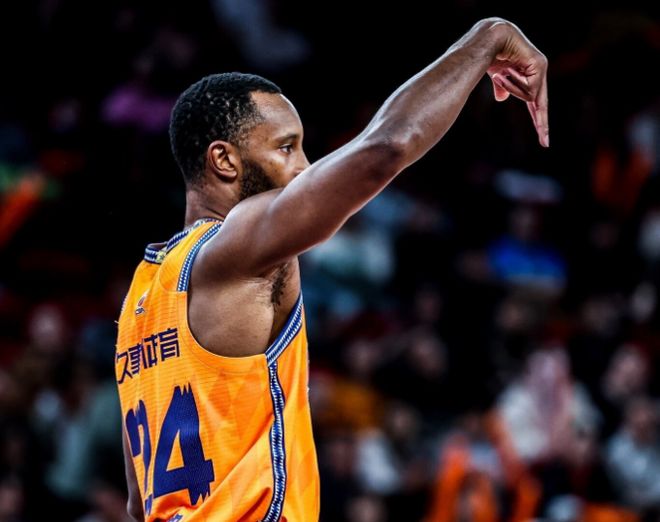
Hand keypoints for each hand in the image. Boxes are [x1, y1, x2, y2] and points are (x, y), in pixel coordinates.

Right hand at [487, 21, 548, 146]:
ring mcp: (540, 67)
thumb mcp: (496, 76)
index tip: (543, 136)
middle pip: (541, 103)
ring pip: (529, 96)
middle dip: (541, 123)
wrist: (488, 38)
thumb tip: (501, 99)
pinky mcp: (539, 64)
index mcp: (529, 76)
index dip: (538, 118)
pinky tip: (505, 71)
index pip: (535, 101)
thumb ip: (501, 87)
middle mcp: (538, 71)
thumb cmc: (490, 55)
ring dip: (511, 88)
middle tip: (544, 142)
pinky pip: (528, 88)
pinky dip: (513, 83)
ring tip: (500, 73)